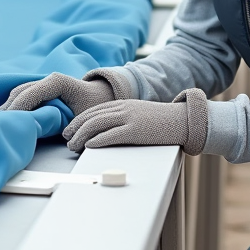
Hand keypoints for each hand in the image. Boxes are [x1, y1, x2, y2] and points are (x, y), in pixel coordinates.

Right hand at [0, 70, 125, 114]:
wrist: (104, 98)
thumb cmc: (96, 107)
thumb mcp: (82, 117)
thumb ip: (63, 123)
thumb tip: (42, 132)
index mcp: (57, 82)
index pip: (29, 93)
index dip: (18, 108)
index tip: (9, 122)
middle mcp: (48, 79)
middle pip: (19, 92)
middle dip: (8, 108)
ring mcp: (44, 83)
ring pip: (18, 93)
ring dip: (8, 107)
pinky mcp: (42, 90)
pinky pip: (22, 96)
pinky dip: (13, 106)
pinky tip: (7, 119)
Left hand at [62, 88, 209, 154]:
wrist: (183, 120)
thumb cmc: (163, 122)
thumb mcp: (140, 115)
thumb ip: (125, 119)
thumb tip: (108, 131)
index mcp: (124, 104)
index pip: (94, 109)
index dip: (79, 119)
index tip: (70, 128)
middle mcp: (124, 108)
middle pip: (92, 116)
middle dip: (75, 127)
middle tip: (66, 137)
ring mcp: (129, 118)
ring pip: (97, 124)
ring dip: (81, 135)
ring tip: (72, 145)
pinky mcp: (136, 130)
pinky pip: (111, 134)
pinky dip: (97, 139)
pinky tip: (88, 145)